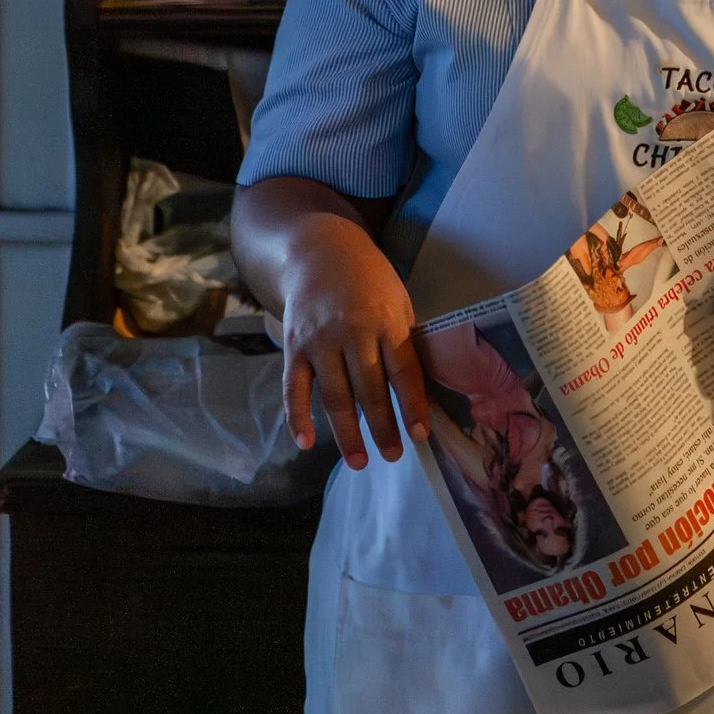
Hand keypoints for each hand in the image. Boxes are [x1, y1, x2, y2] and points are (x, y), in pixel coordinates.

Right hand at [278, 218, 430, 469]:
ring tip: (359, 462)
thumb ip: (403, 340)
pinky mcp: (294, 347)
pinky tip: (306, 443)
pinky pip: (293, 388)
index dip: (411, 405)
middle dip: (382, 426)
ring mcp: (319, 341)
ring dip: (346, 433)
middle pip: (369, 389)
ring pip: (334, 395)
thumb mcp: (398, 299)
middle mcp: (351, 332)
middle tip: (392, 456)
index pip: (403, 370)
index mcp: (385, 320)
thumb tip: (419, 389)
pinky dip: (298, 417)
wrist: (318, 251)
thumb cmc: (369, 279)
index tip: (419, 435)